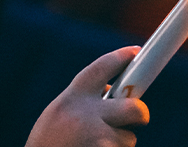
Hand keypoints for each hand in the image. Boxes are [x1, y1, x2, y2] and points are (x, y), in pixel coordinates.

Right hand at [26, 47, 149, 146]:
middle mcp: (86, 115)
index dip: (121, 58)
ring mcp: (97, 138)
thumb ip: (82, 102)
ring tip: (94, 146)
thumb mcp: (57, 115)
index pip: (102, 68)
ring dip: (118, 143)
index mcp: (72, 99)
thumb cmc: (47, 144)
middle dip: (140, 113)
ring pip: (128, 138)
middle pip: (133, 107)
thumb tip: (110, 92)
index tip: (135, 51)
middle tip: (139, 118)